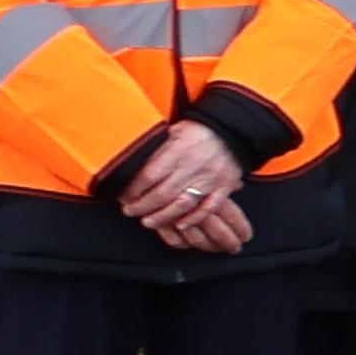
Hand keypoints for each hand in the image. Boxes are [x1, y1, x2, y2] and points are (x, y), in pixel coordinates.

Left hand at [122, 122, 246, 250]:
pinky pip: (208, 208)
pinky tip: (180, 225)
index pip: (150, 175)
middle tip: (130, 211)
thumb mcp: (172, 132)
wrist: (231, 129)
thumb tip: (130, 166)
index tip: (124, 196)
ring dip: (163, 217)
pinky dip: (193, 219)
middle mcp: (193, 165)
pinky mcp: (224, 186)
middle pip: (163, 193)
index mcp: (178, 150)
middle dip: (142, 206)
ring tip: (148, 222)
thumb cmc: (197, 131)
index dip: (134, 189)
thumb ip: (155, 150)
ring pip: (183, 204)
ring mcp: (210, 178)